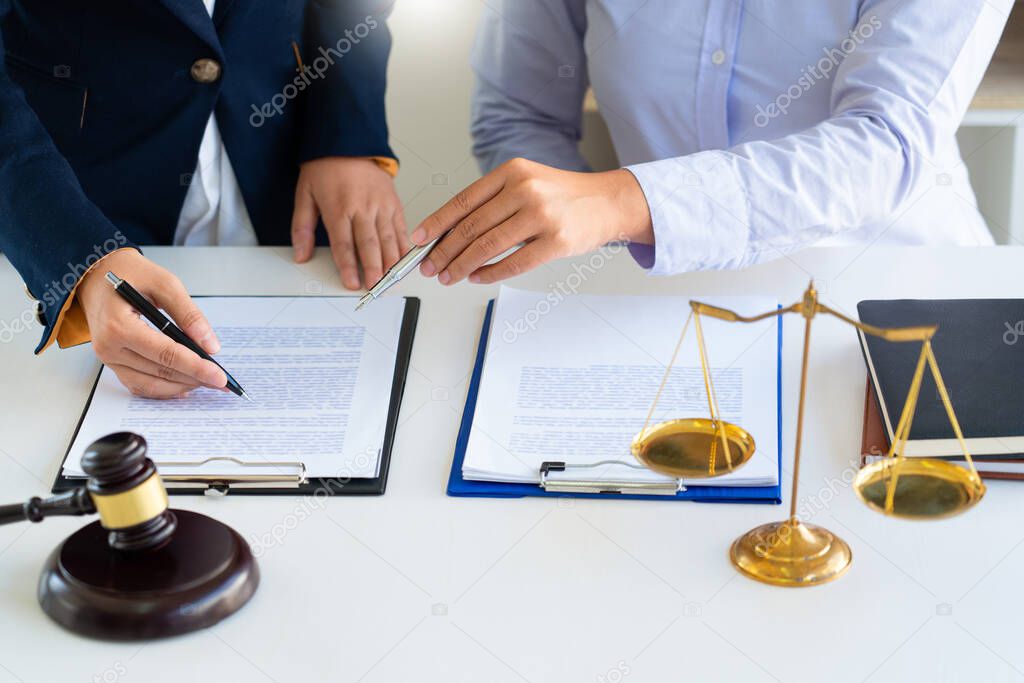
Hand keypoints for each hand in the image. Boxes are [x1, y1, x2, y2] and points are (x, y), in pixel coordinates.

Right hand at [77, 250, 226, 398]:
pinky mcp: (112, 362)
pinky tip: (183, 384)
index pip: (165, 354)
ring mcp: (108, 358)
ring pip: (150, 384)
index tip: (220, 377)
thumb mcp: (164, 283)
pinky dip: (163, 388)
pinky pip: (139, 384)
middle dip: (194, 378)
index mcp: (119, 326)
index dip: (196, 367)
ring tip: (206, 381)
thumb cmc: (129, 274)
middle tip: (221, 382)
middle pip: (159, 372)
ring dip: (180, 386)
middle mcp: (109, 347)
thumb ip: (189, 314)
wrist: (95, 275)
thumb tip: (210, 345)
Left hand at [291, 157, 407, 289]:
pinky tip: (404, 260)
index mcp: (338, 208)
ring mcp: (381, 205)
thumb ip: (302, 227)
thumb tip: (300, 254)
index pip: (344, 244)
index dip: (349, 266)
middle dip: (374, 269)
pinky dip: (404, 246)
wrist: (349, 141)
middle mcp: (362, 208)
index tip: (352, 283)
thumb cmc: (326, 168)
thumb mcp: (305, 194)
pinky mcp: (393, 203)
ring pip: (389, 239)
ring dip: (391, 262)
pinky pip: (401, 228)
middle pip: (369, 244)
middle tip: (376, 287)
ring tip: (392, 280)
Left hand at [412, 158, 652, 284]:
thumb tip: (451, 232)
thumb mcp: (527, 183)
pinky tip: (478, 278)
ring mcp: (541, 216)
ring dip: (462, 266)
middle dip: (444, 251)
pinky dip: (490, 274)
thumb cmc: (563, 196)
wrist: (608, 202)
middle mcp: (525, 190)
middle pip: (471, 226)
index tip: (419, 240)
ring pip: (488, 246)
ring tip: (448, 277)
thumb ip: (493, 201)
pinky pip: (514, 263)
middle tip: (429, 267)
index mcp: (512, 172)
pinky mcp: (556, 242)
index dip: (437, 223)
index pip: (464, 200)